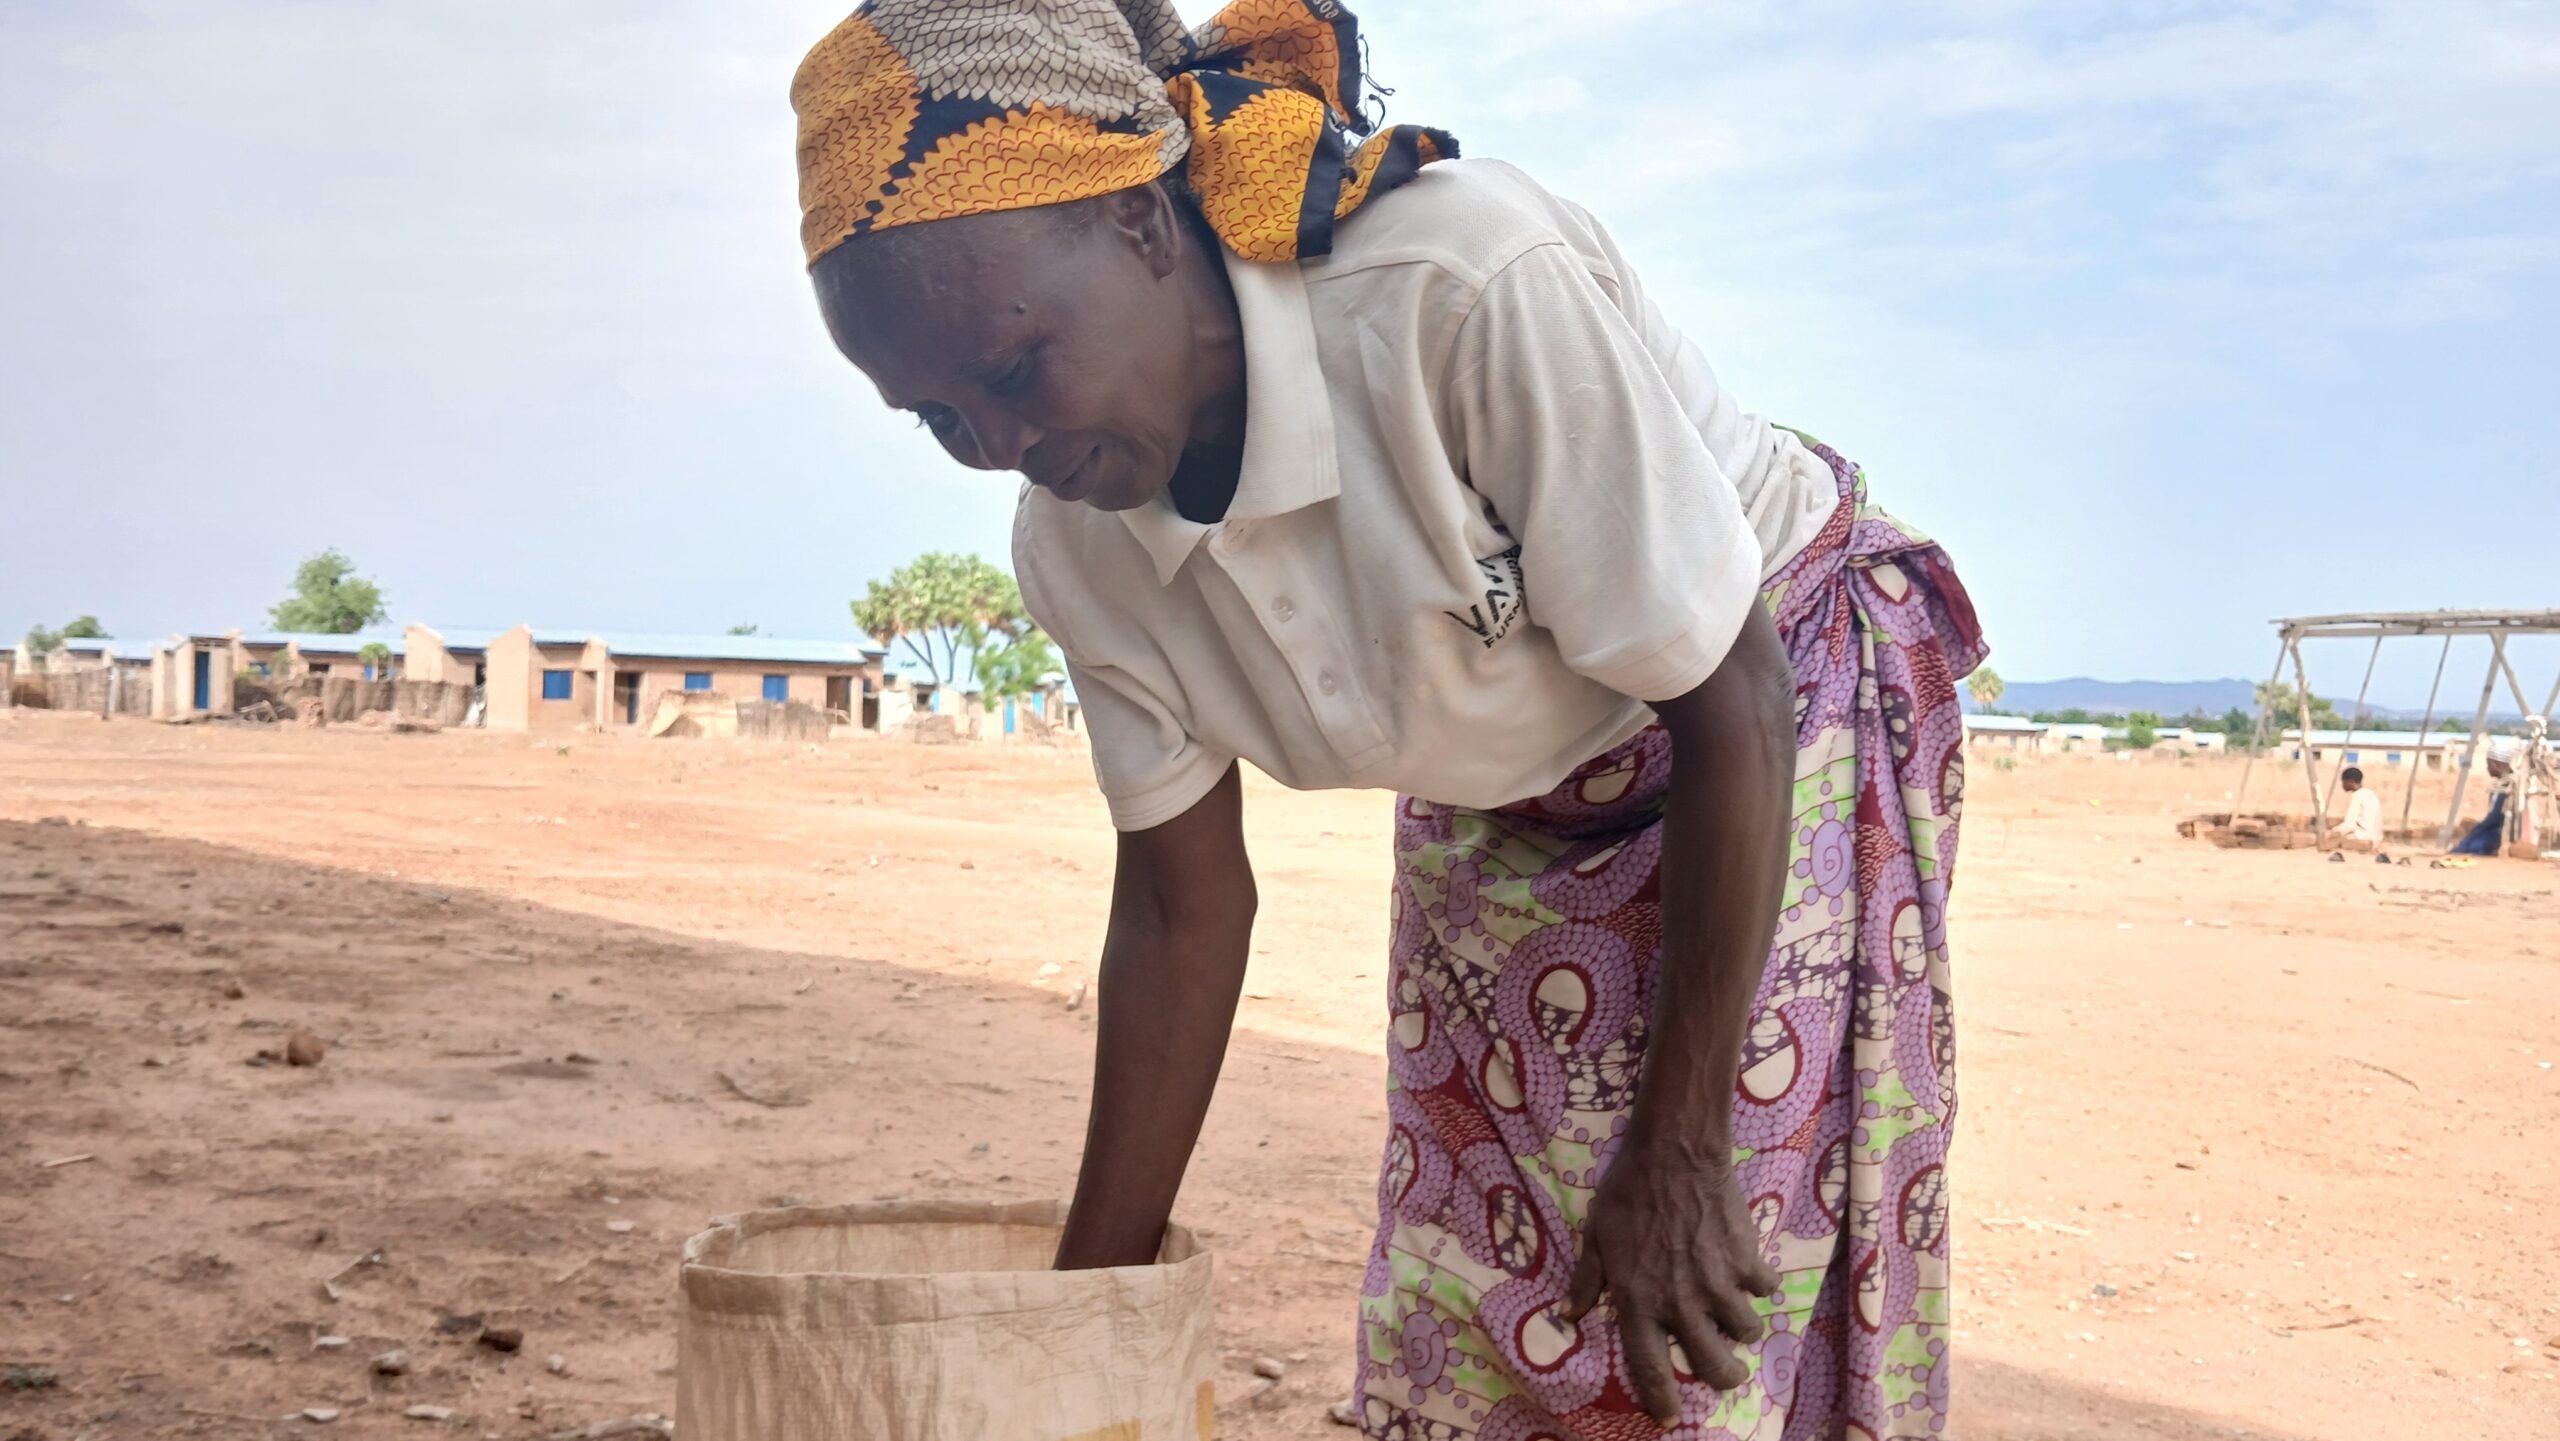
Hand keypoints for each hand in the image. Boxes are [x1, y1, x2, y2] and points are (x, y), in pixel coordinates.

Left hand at [1565, 1139, 1779, 1427]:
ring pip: (1744, 1331)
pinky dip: (1759, 1286)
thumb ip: (1586, 1280)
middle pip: (1712, 1364)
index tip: (1671, 1420)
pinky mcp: (1746, 1261)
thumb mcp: (1595, 1235)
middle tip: (1726, 1371)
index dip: (1661, 1400)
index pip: (1650, 1366)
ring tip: (1736, 1316)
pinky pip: (1763, 1290)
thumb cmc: (1628, 1192)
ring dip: (1741, 1329)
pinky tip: (1749, 1273)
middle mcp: (1680, 1302)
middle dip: (1724, 1376)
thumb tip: (1569, 1315)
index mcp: (1637, 1300)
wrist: (1675, 1153)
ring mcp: (1717, 1283)